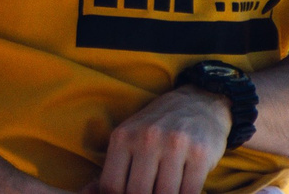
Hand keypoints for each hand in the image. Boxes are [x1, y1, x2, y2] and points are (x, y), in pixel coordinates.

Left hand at [92, 86, 231, 193]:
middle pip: (137, 192)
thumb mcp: (128, 138)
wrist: (197, 104)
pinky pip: (190, 192)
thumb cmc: (156, 128)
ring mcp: (175, 145)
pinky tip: (182, 191)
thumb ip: (114, 167)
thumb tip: (88, 193)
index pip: (111, 185)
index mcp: (123, 137)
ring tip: (163, 191)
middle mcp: (147, 139)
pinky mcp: (200, 154)